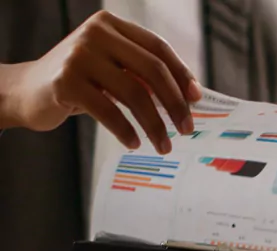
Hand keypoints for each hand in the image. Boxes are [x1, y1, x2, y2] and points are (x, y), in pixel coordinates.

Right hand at [0, 10, 200, 152]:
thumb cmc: (80, 82)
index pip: (158, 48)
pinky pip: (110, 111)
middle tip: (186, 129)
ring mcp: (79, 56)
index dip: (182, 74)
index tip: (197, 100)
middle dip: (175, 103)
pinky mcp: (66, 82)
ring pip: (135, 94)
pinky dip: (126, 130)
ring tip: (163, 145)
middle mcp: (96, 34)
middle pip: (152, 70)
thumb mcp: (112, 69)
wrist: (26, 90)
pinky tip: (134, 142)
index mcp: (112, 25)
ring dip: (154, 124)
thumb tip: (189, 97)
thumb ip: (141, 74)